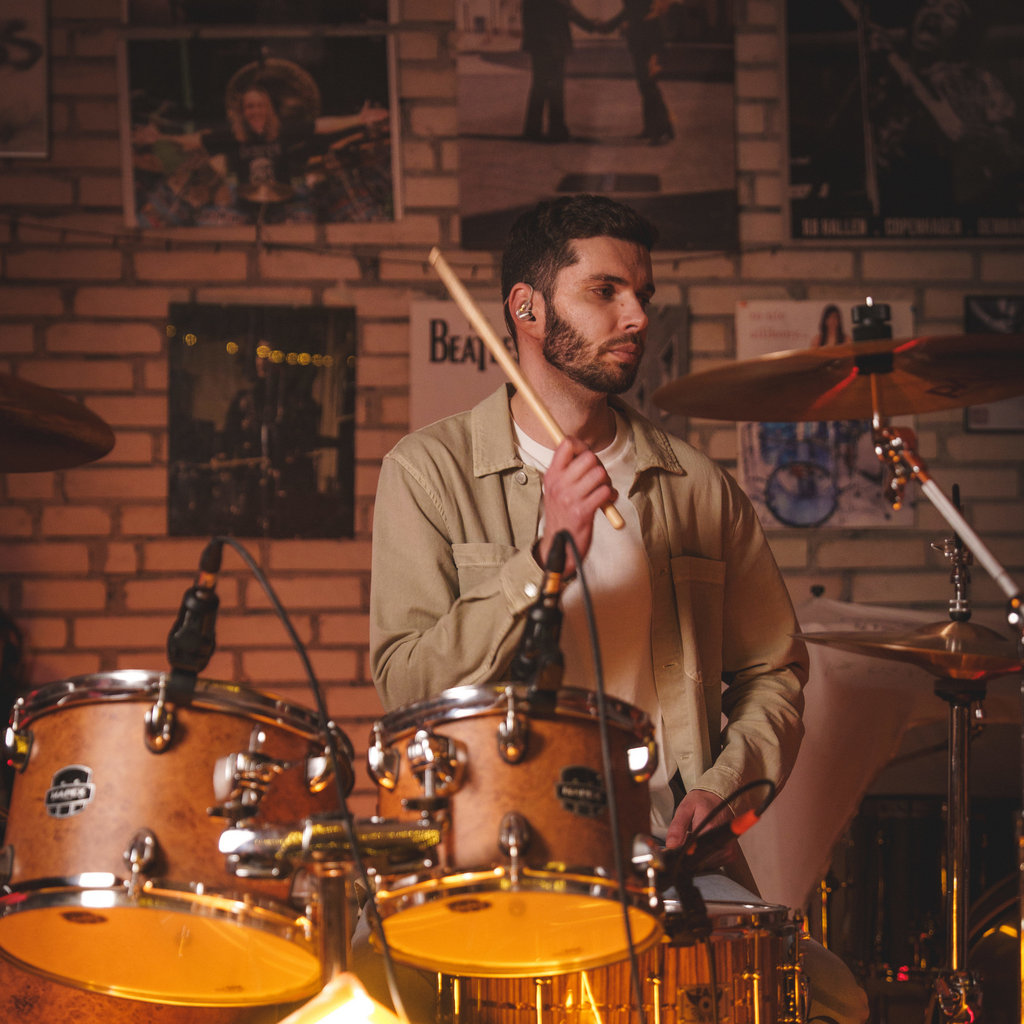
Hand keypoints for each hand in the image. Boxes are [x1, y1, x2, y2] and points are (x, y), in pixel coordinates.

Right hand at [536, 436, 615, 572]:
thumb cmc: (562, 516)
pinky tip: (606, 502)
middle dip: (599, 466)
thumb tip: (585, 450)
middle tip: (598, 478)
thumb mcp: (556, 490)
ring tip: (602, 490)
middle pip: (589, 457)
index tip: (586, 454)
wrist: (558, 547)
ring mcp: (570, 498)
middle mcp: (559, 484)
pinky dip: (610, 496)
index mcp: (551, 476)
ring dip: (606, 482)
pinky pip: (605, 492)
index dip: (582, 445)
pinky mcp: (583, 511)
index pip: (566, 445)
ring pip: (600, 474)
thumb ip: (567, 471)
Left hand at [665, 789, 736, 869]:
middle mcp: (722, 843)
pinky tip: (702, 845)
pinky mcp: (730, 855)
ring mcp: (728, 851)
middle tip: (685, 841)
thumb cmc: (703, 802)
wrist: (720, 799)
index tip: (676, 849)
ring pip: (706, 865)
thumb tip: (671, 846)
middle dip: (689, 856)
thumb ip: (677, 827)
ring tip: (695, 841)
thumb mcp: (685, 808)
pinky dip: (705, 857)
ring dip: (697, 857)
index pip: (693, 854)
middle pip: (699, 862)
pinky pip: (714, 864)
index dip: (682, 855)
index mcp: (710, 830)